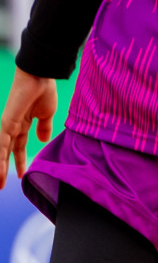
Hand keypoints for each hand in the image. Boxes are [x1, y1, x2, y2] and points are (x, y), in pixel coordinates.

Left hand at [0, 69, 55, 186]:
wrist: (41, 77)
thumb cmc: (44, 91)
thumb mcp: (47, 114)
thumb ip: (44, 127)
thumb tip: (43, 140)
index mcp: (23, 124)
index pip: (18, 147)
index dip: (18, 161)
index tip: (21, 174)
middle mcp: (12, 127)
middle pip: (6, 153)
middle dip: (4, 168)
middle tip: (1, 185)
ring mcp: (7, 127)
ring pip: (1, 152)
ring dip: (0, 169)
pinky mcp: (6, 125)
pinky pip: (2, 146)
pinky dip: (1, 159)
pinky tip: (1, 171)